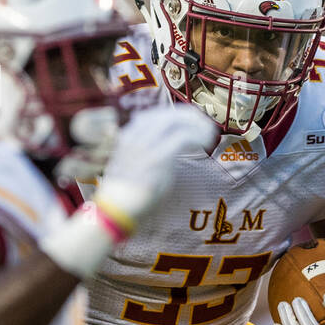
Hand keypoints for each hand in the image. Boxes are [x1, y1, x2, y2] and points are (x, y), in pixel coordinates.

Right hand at [94, 104, 220, 229]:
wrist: (116, 209)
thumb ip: (145, 154)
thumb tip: (165, 151)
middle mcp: (136, 136)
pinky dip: (197, 137)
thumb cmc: (125, 194)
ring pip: (175, 121)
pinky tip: (206, 143)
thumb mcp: (130, 167)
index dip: (174, 116)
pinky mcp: (158, 156)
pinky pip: (183, 137)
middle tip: (204, 124)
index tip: (188, 122)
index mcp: (127, 137)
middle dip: (188, 116)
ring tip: (209, 133)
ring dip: (195, 125)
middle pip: (166, 115)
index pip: (153, 116)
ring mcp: (146, 145)